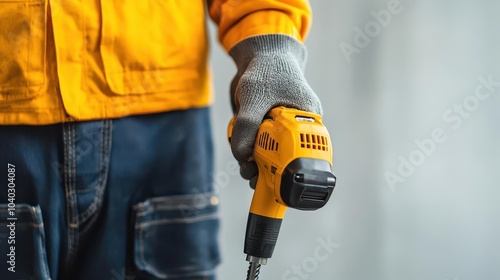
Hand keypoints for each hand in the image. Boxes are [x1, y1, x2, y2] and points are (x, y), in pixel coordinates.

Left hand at [228, 34, 322, 185]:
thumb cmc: (266, 70)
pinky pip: (254, 144)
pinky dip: (243, 145)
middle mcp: (296, 128)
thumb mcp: (255, 96)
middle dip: (264, 169)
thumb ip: (247, 125)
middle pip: (282, 158)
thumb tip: (241, 156)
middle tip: (249, 173)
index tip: (268, 178)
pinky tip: (236, 135)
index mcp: (307, 121)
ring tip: (242, 159)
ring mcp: (279, 130)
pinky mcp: (264, 129)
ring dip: (250, 159)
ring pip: (265, 154)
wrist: (260, 54)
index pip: (301, 154)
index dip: (285, 170)